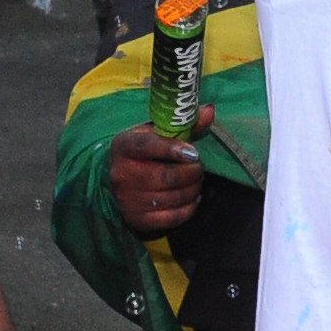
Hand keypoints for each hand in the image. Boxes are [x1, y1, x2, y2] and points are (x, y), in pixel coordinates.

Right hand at [108, 116, 207, 237]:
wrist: (120, 181)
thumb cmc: (144, 153)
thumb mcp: (156, 133)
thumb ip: (183, 124)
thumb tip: (210, 111)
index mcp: (124, 146)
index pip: (147, 146)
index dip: (172, 149)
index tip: (193, 153)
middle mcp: (121, 174)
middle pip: (166, 176)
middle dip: (191, 172)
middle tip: (198, 167)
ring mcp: (128, 199)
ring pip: (173, 197)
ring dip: (193, 189)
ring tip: (195, 181)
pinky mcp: (137, 219)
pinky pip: (172, 217)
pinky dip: (189, 207)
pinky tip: (192, 198)